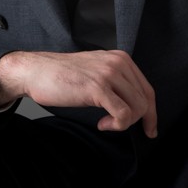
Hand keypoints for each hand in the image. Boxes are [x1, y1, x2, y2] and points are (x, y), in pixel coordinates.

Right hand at [0, 50, 157, 136]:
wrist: (36, 71)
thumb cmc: (62, 76)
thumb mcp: (96, 72)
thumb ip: (116, 82)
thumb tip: (134, 107)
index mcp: (120, 58)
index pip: (147, 89)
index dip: (151, 113)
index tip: (149, 129)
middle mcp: (118, 63)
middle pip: (146, 100)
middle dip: (138, 121)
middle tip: (118, 127)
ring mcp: (108, 74)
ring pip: (137, 108)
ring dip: (123, 124)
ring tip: (105, 123)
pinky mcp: (98, 88)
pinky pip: (123, 114)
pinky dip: (116, 126)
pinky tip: (102, 124)